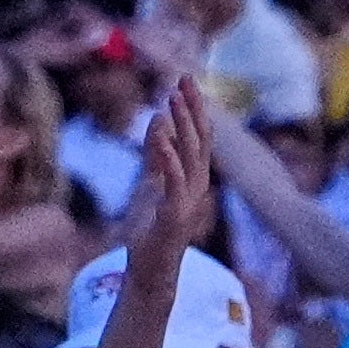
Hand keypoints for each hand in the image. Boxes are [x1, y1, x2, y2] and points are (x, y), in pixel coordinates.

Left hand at [121, 83, 217, 281]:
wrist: (148, 269)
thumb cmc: (150, 228)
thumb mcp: (149, 181)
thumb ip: (155, 152)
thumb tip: (157, 118)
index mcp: (192, 177)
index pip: (198, 135)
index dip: (193, 107)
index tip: (184, 79)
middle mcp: (197, 186)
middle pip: (199, 139)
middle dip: (192, 108)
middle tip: (183, 78)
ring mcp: (188, 201)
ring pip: (190, 156)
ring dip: (182, 125)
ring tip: (172, 99)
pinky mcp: (174, 215)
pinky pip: (175, 182)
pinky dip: (169, 158)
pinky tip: (161, 136)